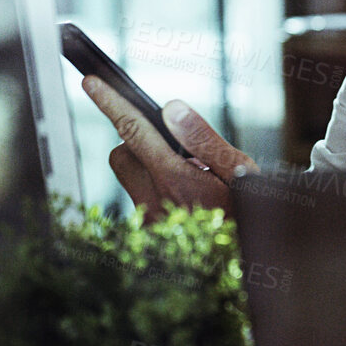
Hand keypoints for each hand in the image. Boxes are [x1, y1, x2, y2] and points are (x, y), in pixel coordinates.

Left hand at [81, 76, 256, 221]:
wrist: (252, 262)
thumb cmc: (251, 216)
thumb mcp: (239, 171)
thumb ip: (204, 138)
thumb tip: (172, 109)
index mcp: (175, 181)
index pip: (134, 132)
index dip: (111, 103)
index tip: (92, 83)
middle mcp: (153, 204)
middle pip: (121, 155)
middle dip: (137, 142)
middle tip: (175, 148)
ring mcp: (148, 223)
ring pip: (131, 180)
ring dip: (151, 169)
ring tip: (191, 179)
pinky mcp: (149, 237)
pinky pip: (142, 201)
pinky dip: (159, 192)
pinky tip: (189, 202)